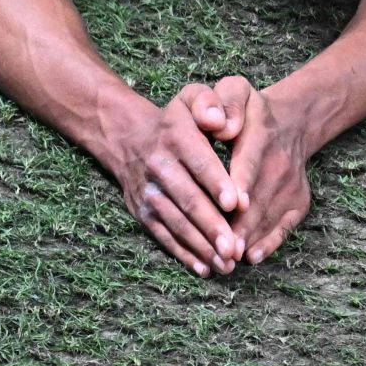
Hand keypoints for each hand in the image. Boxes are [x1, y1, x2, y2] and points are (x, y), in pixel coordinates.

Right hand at [99, 89, 247, 277]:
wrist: (130, 138)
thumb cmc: (178, 120)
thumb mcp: (191, 97)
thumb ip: (209, 102)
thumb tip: (220, 121)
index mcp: (175, 136)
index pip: (197, 161)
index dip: (216, 182)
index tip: (235, 203)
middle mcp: (159, 166)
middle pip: (187, 199)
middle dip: (211, 225)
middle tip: (234, 246)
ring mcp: (149, 193)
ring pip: (176, 222)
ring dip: (201, 246)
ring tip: (226, 263)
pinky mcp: (143, 213)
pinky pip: (164, 236)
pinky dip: (184, 254)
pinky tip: (204, 268)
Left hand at [189, 76, 315, 265]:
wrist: (292, 121)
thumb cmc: (248, 111)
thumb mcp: (235, 91)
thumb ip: (225, 100)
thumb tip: (219, 125)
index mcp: (261, 131)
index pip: (250, 158)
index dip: (241, 181)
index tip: (231, 203)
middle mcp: (280, 160)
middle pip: (260, 195)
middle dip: (241, 223)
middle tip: (222, 246)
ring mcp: (292, 184)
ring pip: (269, 215)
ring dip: (249, 237)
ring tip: (228, 257)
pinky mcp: (299, 201)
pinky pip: (285, 225)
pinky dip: (270, 242)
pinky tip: (253, 255)